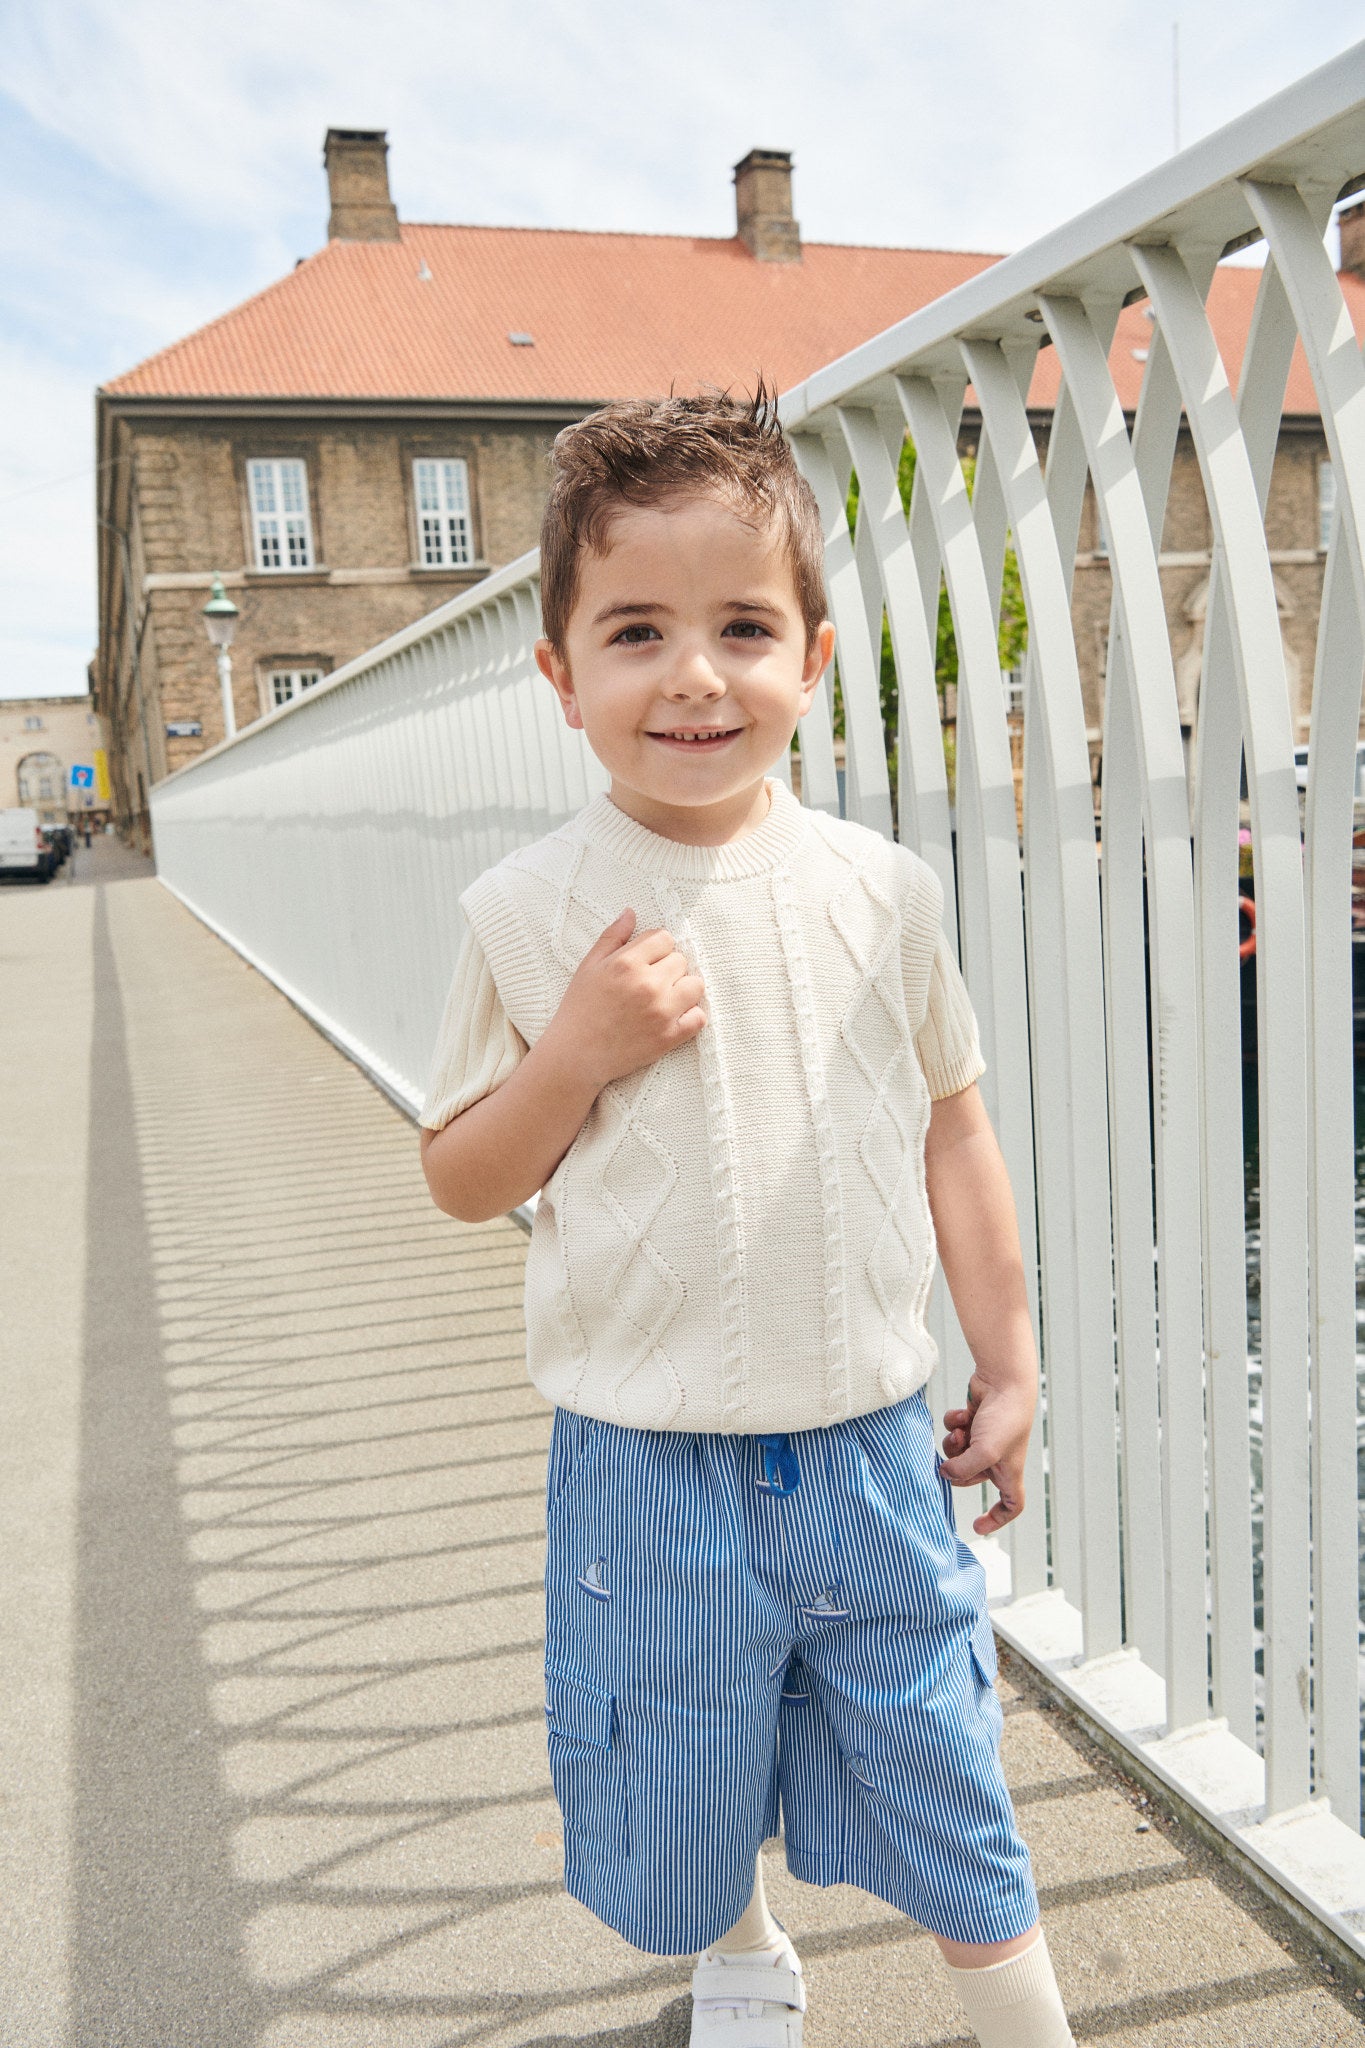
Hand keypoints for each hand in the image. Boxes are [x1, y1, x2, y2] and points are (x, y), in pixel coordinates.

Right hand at [547, 908, 706, 1089]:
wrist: (576, 1055)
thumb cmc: (579, 1009)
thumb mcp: (589, 966)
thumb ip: (612, 936)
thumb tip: (631, 912)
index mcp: (627, 963)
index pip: (664, 938)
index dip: (657, 947)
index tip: (647, 960)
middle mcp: (648, 985)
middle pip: (681, 960)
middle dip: (668, 968)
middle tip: (651, 982)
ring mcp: (662, 1012)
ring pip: (696, 985)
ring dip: (684, 989)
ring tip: (665, 997)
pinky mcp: (669, 1037)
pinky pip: (699, 1018)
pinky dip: (690, 1016)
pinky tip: (673, 1016)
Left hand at [939, 1372, 1035, 1535]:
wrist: (1004, 1381)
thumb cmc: (1004, 1419)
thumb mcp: (984, 1453)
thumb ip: (961, 1470)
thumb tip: (942, 1473)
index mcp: (1009, 1471)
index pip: (1010, 1505)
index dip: (997, 1519)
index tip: (977, 1526)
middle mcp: (997, 1457)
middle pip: (969, 1477)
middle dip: (957, 1470)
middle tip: (951, 1462)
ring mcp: (984, 1438)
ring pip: (957, 1453)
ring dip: (953, 1445)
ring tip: (960, 1432)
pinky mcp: (973, 1420)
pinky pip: (954, 1431)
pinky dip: (954, 1424)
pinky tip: (962, 1413)